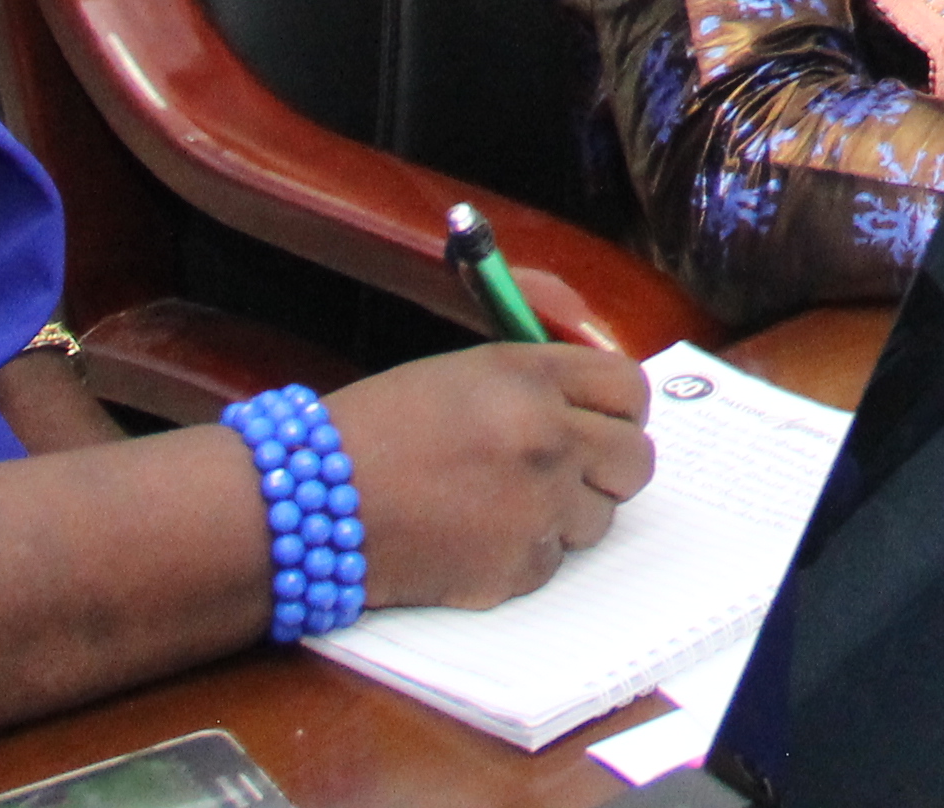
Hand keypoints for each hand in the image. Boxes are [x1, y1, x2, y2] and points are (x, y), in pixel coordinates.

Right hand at [330, 341, 654, 612]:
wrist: (308, 503)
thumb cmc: (373, 433)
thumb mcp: (460, 377)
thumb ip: (532, 387)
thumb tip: (591, 409)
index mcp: (531, 377)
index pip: (629, 389)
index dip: (622, 412)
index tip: (606, 426)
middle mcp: (548, 435)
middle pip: (635, 460)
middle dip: (609, 470)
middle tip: (571, 476)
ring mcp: (538, 505)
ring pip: (599, 519)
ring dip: (564, 517)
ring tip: (500, 508)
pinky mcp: (518, 566)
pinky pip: (552, 563)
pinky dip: (522, 558)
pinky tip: (471, 540)